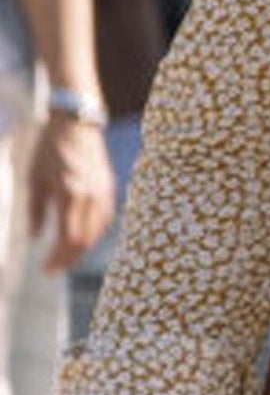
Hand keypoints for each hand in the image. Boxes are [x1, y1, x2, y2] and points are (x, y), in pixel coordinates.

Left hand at [26, 113, 108, 272]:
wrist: (75, 124)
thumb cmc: (49, 151)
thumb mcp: (34, 181)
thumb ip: (35, 212)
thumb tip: (34, 238)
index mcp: (70, 196)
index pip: (68, 239)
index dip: (58, 259)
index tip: (45, 270)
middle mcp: (91, 198)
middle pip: (84, 240)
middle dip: (68, 259)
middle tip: (53, 269)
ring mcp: (104, 193)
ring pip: (97, 232)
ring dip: (81, 249)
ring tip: (65, 257)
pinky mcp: (110, 189)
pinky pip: (104, 220)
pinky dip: (93, 234)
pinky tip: (82, 239)